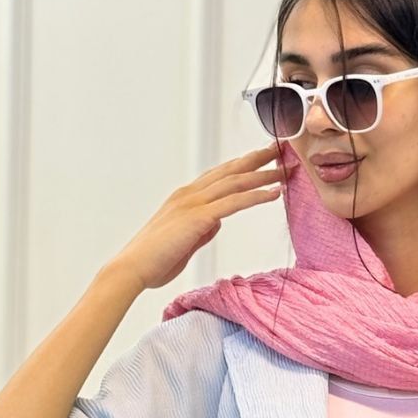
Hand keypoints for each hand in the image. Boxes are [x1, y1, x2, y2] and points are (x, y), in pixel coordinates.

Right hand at [109, 143, 286, 292]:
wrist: (133, 268)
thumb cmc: (154, 260)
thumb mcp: (185, 241)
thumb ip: (202, 229)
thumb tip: (217, 223)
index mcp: (184, 198)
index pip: (218, 176)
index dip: (241, 166)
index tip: (260, 159)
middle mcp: (189, 194)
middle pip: (230, 170)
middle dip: (256, 159)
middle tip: (278, 150)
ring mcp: (193, 203)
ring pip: (235, 182)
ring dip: (263, 173)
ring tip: (285, 168)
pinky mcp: (199, 217)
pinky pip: (234, 202)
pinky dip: (257, 195)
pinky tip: (274, 192)